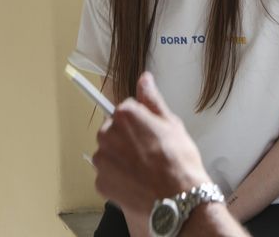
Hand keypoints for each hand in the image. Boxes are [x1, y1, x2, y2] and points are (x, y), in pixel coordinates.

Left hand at [92, 71, 211, 215]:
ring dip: (121, 156)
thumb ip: (152, 100)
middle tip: (149, 150)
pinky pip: (108, 173)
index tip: (152, 132)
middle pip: (113, 129)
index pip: (127, 108)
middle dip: (127, 137)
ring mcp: (102, 159)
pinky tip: (137, 181)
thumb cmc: (179, 160)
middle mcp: (107, 134)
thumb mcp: (172, 124)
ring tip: (144, 169)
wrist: (177, 199)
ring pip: (109, 151)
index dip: (141, 119)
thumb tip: (144, 78)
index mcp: (125, 115)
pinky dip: (119, 176)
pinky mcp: (100, 181)